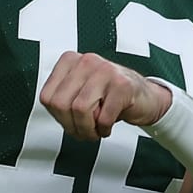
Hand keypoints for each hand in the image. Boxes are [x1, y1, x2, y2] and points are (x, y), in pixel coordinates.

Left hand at [39, 52, 172, 138]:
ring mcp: (105, 70)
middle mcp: (86, 61)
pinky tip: (107, 126)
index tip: (70, 122)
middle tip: (83, 132)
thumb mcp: (79, 94)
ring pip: (80, 109)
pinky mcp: (122, 84)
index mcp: (70, 61)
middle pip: (61, 104)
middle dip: (71, 126)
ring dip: (87, 129)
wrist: (145, 97)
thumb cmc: (109, 97)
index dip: (57, 117)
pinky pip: (103, 117)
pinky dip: (104, 129)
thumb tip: (57, 115)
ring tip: (95, 130)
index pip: (48, 97)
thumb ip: (62, 101)